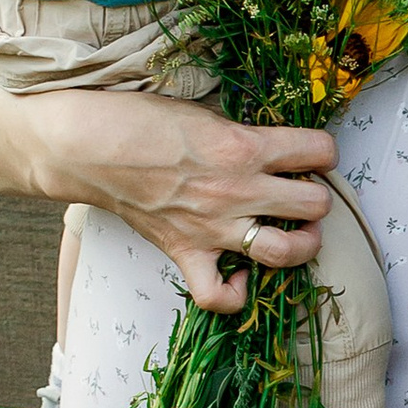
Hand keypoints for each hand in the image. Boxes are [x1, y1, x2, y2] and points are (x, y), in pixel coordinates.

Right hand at [0, 60, 333, 311]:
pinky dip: (237, 294)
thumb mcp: (204, 112)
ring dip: (303, 244)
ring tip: (298, 233)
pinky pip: (219, 296)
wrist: (83, 145)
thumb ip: (243, 133)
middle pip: (314, 204)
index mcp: (244, 145)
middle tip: (304, 192)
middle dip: (318, 197)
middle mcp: (237, 190)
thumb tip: (274, 145)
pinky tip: (241, 276)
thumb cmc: (138, 119)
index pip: (318, 150)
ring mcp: (212, 228)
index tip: (313, 153)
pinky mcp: (185, 252)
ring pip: (286, 252)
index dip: (323, 150)